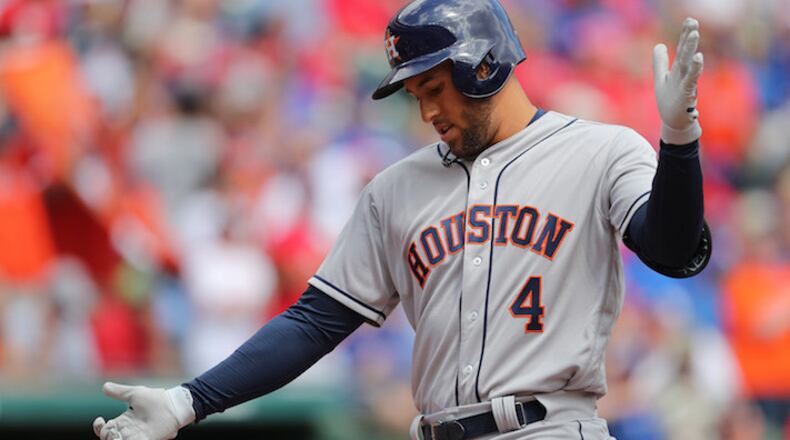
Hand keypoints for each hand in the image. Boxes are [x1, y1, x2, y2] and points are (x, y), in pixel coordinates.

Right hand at [92, 382, 195, 439]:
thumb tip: (104, 386)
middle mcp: (129, 430)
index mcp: (124, 420)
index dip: (99, 427)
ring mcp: (137, 436)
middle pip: (109, 438)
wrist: (173, 403)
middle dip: (106, 434)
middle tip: (112, 428)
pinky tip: (122, 438)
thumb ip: (119, 391)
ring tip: (115, 434)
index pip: (105, 429)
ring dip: (113, 439)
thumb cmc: (156, 398)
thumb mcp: (134, 393)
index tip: (100, 419)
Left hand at [652, 17, 703, 144]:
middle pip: (686, 52)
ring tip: (694, 34)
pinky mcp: (686, 95)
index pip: (682, 49)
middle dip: (689, 37)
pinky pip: (690, 80)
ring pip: (689, 64)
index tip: (690, 19)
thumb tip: (659, 44)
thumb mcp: (661, 79)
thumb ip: (660, 62)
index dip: (685, 35)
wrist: (675, 123)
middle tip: (693, 21)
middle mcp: (684, 74)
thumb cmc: (671, 101)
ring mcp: (686, 84)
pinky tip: (697, 58)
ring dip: (691, 49)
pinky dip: (694, 69)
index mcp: (678, 69)